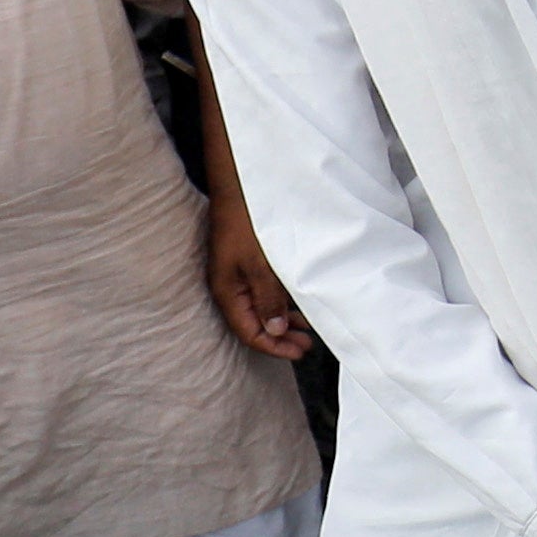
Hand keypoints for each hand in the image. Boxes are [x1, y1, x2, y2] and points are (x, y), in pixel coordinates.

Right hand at [205, 188, 316, 360]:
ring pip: (260, 307)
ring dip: (282, 319)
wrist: (239, 185)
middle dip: (280, 336)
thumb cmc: (248, 222)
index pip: (249, 332)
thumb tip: (274, 330)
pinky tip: (296, 302)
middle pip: (254, 323)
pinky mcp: (245, 262)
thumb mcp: (261, 265)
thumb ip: (268, 299)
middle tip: (308, 343)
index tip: (300, 351)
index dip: (274, 346)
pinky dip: (280, 301)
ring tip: (306, 326)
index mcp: (228, 291)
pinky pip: (262, 291)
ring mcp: (236, 274)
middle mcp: (229, 286)